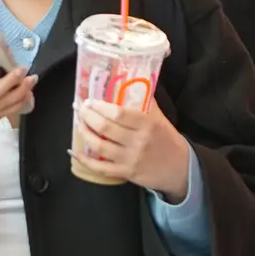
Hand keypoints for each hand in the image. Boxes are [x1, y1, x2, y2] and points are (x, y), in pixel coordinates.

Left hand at [72, 99, 191, 201]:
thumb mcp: (160, 118)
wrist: (180, 168)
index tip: (90, 101)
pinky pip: (100, 168)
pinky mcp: (126, 173)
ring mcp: (130, 159)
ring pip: (100, 147)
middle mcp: (138, 141)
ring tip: (78, 124)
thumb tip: (129, 82)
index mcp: (147, 124)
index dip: (100, 107)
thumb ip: (145, 102)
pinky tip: (74, 151)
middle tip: (81, 109)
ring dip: (85, 134)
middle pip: (106, 128)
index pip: (119, 113)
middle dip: (88, 117)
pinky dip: (84, 160)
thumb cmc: (168, 139)